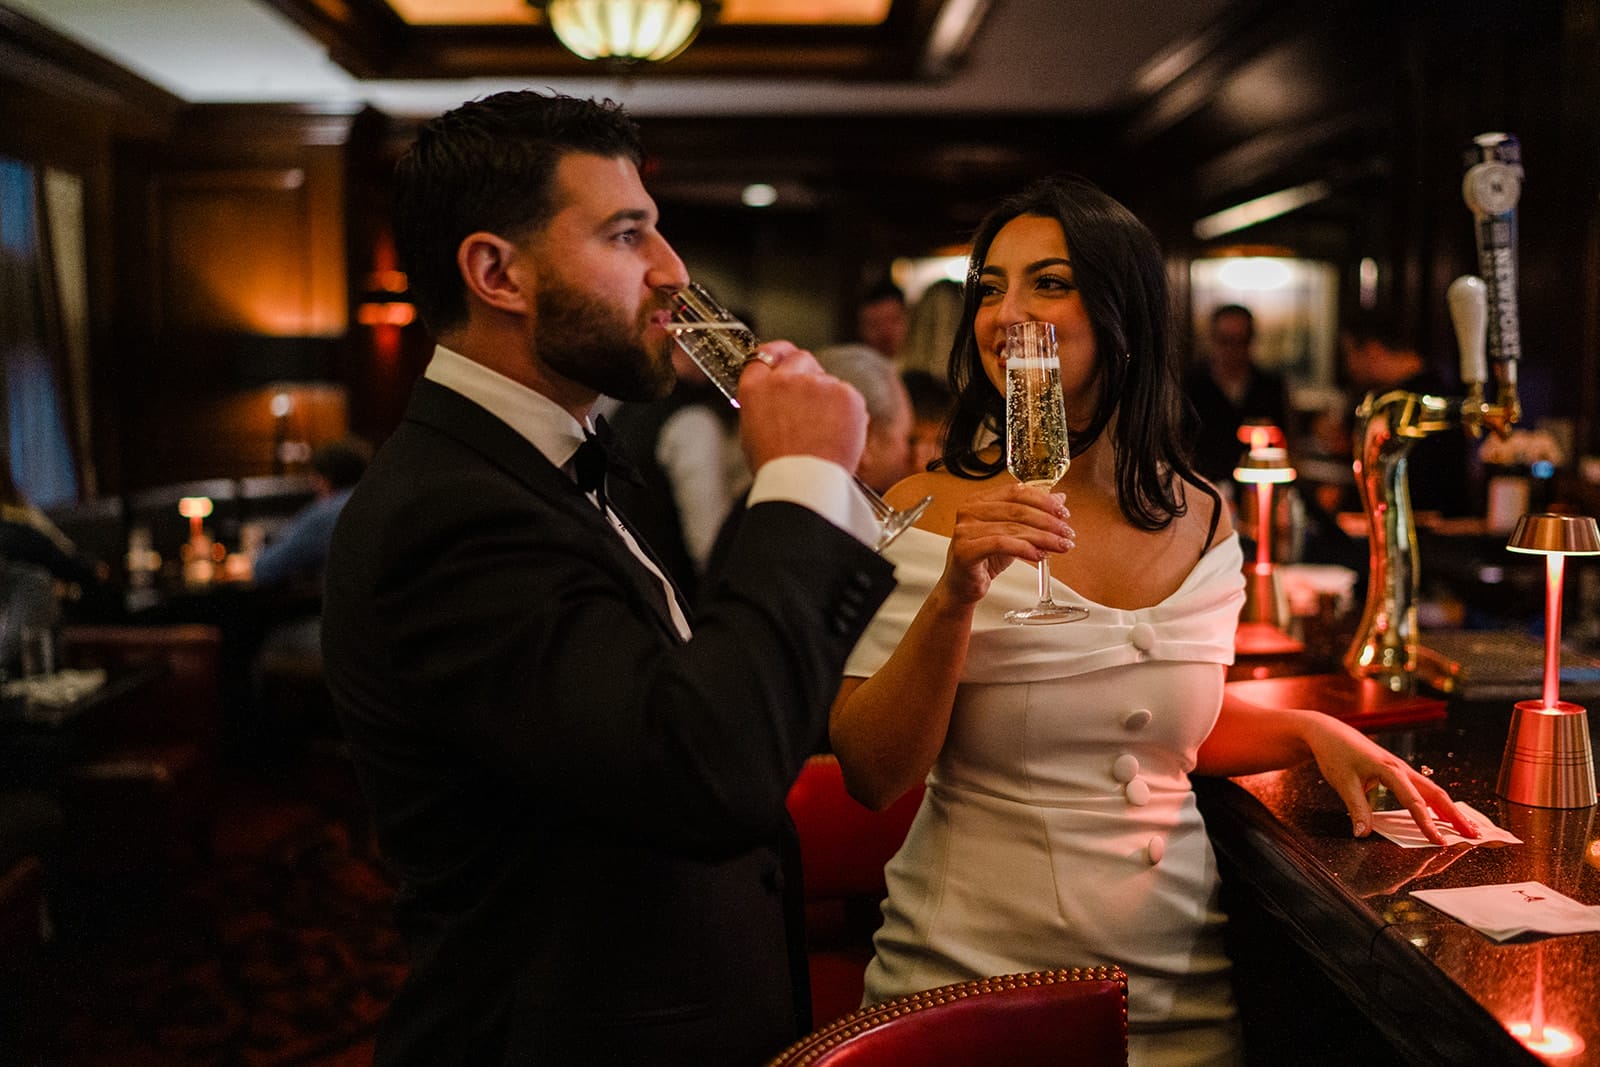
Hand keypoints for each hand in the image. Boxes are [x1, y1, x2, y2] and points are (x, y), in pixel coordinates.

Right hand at [736, 343, 867, 471]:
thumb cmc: (777, 468)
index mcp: (756, 389)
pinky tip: (838, 435)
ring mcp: (817, 384)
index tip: (781, 359)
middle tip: (811, 400)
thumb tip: (775, 399)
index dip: (775, 356)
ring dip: (827, 398)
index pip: (762, 356)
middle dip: (806, 373)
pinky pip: (848, 395)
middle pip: (799, 358)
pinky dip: (848, 412)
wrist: (804, 484)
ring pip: (827, 380)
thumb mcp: (752, 434)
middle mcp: (784, 379)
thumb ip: (763, 406)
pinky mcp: (845, 394)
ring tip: (824, 432)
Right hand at [939, 482, 1074, 605]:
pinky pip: (1001, 544)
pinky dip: (1025, 549)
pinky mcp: (965, 550)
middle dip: (1048, 522)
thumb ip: (1033, 514)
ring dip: (1042, 537)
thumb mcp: (1013, 532)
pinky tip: (1039, 556)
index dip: (1043, 501)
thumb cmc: (984, 558)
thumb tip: (1060, 498)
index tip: (1062, 513)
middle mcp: (969, 511)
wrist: (963, 586)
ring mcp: (965, 530)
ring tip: (1059, 546)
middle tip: (1066, 532)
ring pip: (1013, 528)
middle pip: (1017, 510)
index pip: (1016, 492)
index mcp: (979, 500)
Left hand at [1303, 716, 1479, 844]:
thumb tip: (1362, 835)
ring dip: (1450, 809)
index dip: (1427, 824)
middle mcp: (1401, 769)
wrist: (1329, 731)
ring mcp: (1401, 769)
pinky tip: (1442, 814)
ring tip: (1467, 827)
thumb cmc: (1336, 753)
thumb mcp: (1343, 782)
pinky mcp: (1397, 771)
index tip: (1439, 842)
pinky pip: (1423, 788)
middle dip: (1456, 816)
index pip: (1414, 802)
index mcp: (1390, 770)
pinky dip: (1437, 803)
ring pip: (1432, 791)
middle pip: (1436, 794)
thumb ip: (1356, 809)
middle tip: (1474, 835)